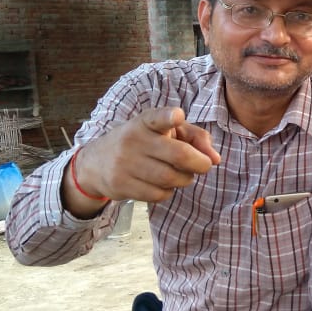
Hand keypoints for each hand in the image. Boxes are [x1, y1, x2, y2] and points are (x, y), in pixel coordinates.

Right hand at [66, 108, 220, 209]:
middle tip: (203, 165)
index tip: (177, 116)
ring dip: (184, 179)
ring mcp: (125, 163)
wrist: (96, 163)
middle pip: (179, 156)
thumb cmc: (144, 143)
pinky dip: (168, 192)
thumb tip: (215, 159)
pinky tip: (162, 184)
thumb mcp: (166, 131)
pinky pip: (159, 194)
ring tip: (180, 174)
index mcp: (146, 122)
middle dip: (200, 164)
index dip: (169, 117)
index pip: (158, 117)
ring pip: (171, 178)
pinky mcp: (121, 185)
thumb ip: (195, 137)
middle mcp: (134, 140)